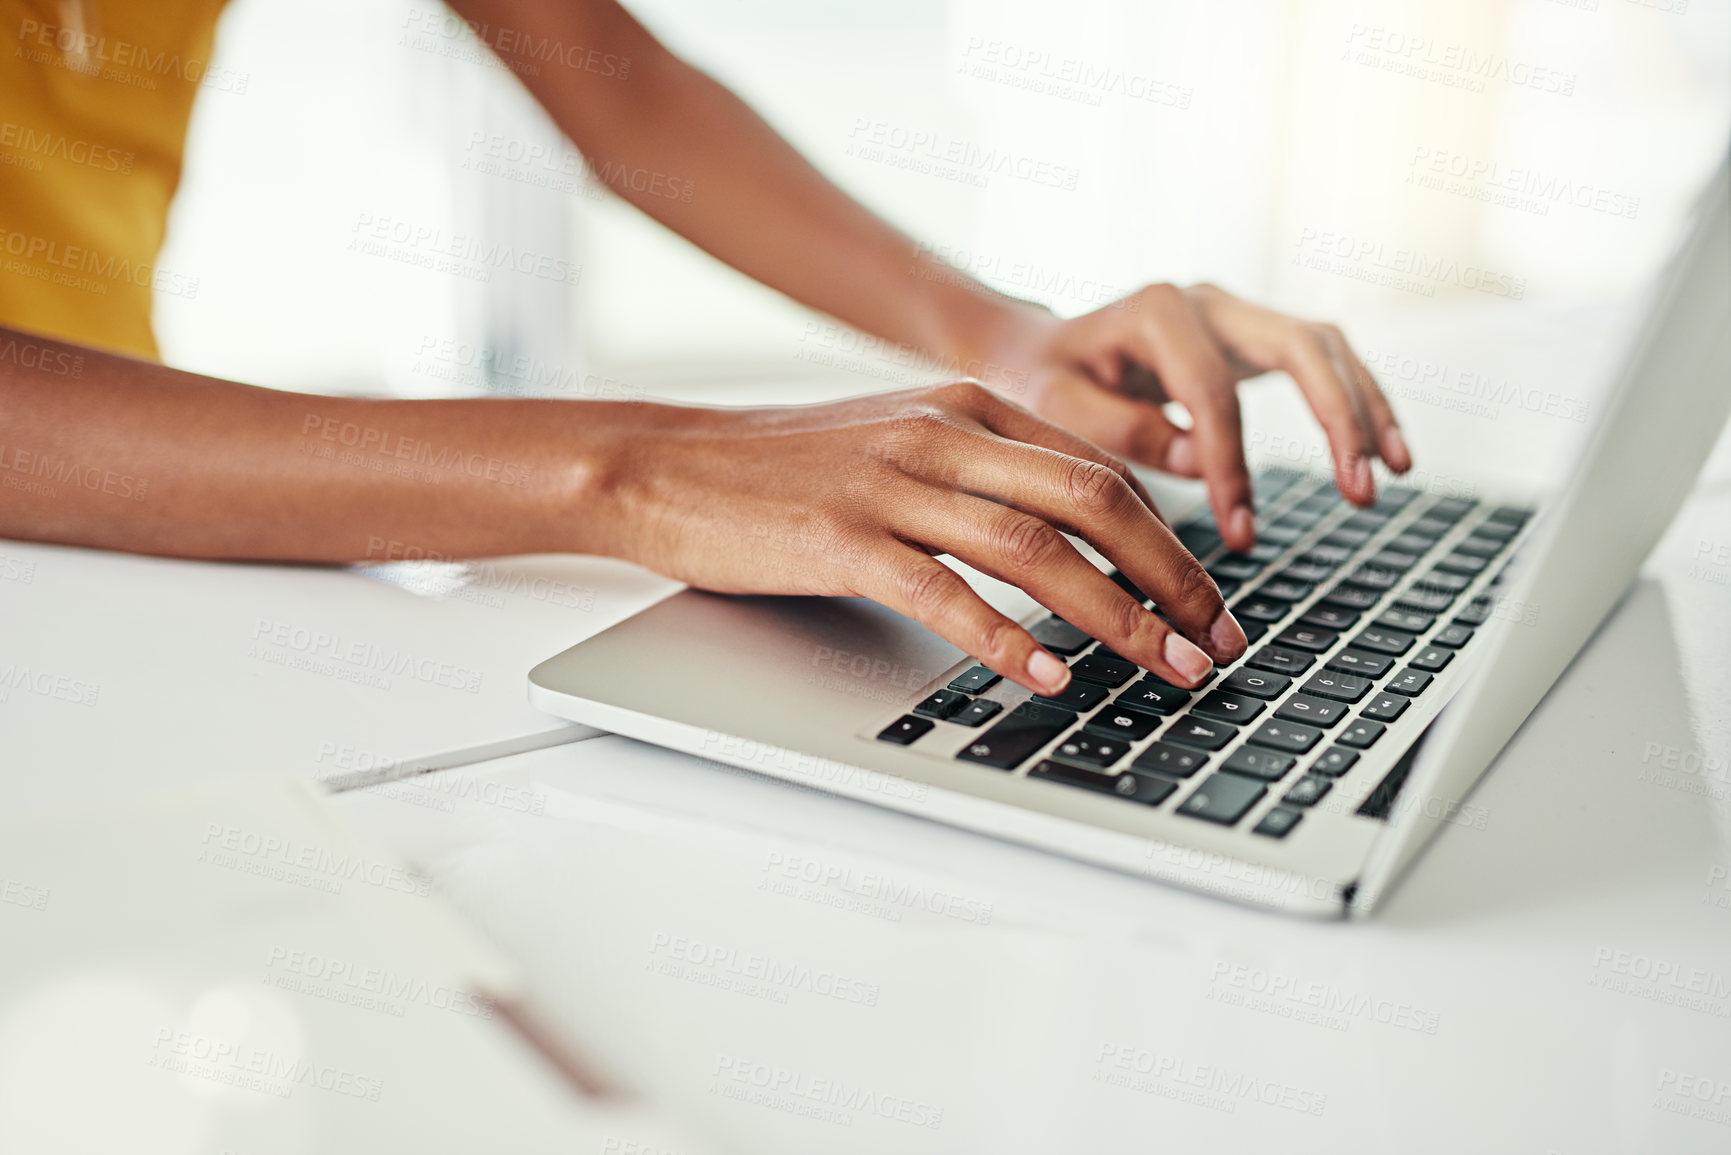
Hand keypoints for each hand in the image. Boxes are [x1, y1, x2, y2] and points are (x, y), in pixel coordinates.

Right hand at [600, 381, 1246, 694]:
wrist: (668, 468)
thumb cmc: (784, 472)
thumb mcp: (898, 448)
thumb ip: (979, 476)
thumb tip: (1067, 542)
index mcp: (965, 407)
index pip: (1095, 469)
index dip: (1167, 540)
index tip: (1206, 601)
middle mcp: (940, 434)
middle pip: (1091, 499)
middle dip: (1169, 577)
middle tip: (1217, 642)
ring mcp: (891, 482)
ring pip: (1034, 545)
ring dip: (1115, 613)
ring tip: (1165, 668)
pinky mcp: (842, 537)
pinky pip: (944, 589)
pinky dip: (1005, 636)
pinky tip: (1047, 674)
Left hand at [976, 284, 1410, 552]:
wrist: (1038, 351)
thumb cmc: (1043, 380)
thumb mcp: (1058, 406)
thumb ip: (1123, 432)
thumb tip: (1205, 465)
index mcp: (1156, 311)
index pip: (1212, 391)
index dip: (1233, 463)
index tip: (1241, 530)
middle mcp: (1206, 300)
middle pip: (1297, 345)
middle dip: (1336, 417)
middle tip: (1360, 489)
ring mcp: (1235, 313)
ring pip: (1324, 346)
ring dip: (1364, 406)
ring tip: (1391, 472)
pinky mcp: (1252, 337)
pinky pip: (1322, 362)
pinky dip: (1357, 402)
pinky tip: (1385, 451)